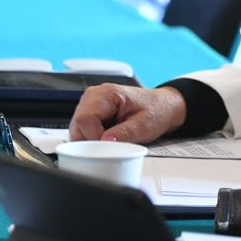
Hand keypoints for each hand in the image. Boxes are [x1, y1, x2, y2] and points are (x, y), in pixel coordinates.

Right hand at [68, 84, 186, 142]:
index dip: (93, 137)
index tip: (107, 146)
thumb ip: (125, 133)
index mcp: (107, 93)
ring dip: (90, 140)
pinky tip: (107, 138)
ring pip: (77, 128)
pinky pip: (82, 130)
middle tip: (109, 147)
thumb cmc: (156, 110)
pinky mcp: (92, 112)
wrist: (163, 106)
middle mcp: (95, 95)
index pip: (85, 119)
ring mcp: (91, 103)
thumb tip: (105, 142)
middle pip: (77, 124)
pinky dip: (92, 138)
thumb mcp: (144, 125)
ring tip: (112, 140)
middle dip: (89, 141)